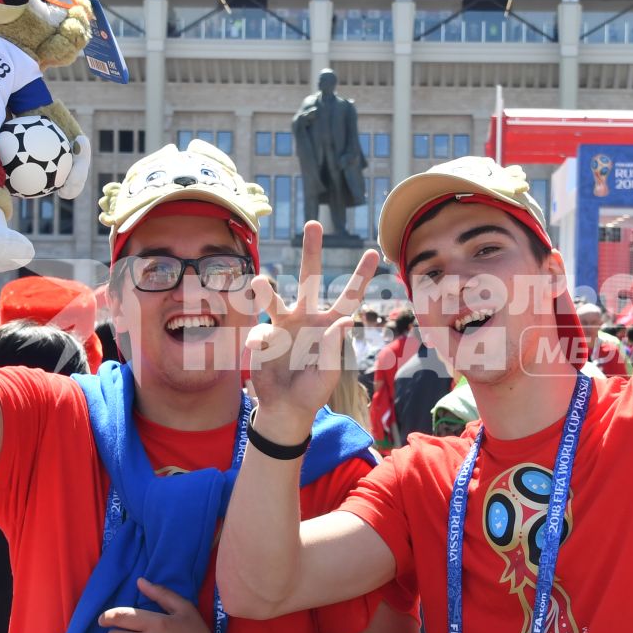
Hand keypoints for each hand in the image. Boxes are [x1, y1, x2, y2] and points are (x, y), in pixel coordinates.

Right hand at [244, 221, 378, 442]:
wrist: (285, 407)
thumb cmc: (312, 389)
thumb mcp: (329, 373)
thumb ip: (334, 348)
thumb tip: (345, 319)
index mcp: (328, 324)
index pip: (348, 297)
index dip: (360, 277)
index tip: (374, 253)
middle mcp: (305, 317)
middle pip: (308, 279)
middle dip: (311, 251)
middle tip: (313, 224)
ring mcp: (282, 325)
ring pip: (274, 299)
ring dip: (265, 291)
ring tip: (259, 282)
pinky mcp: (262, 337)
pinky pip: (260, 335)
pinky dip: (261, 346)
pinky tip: (263, 358)